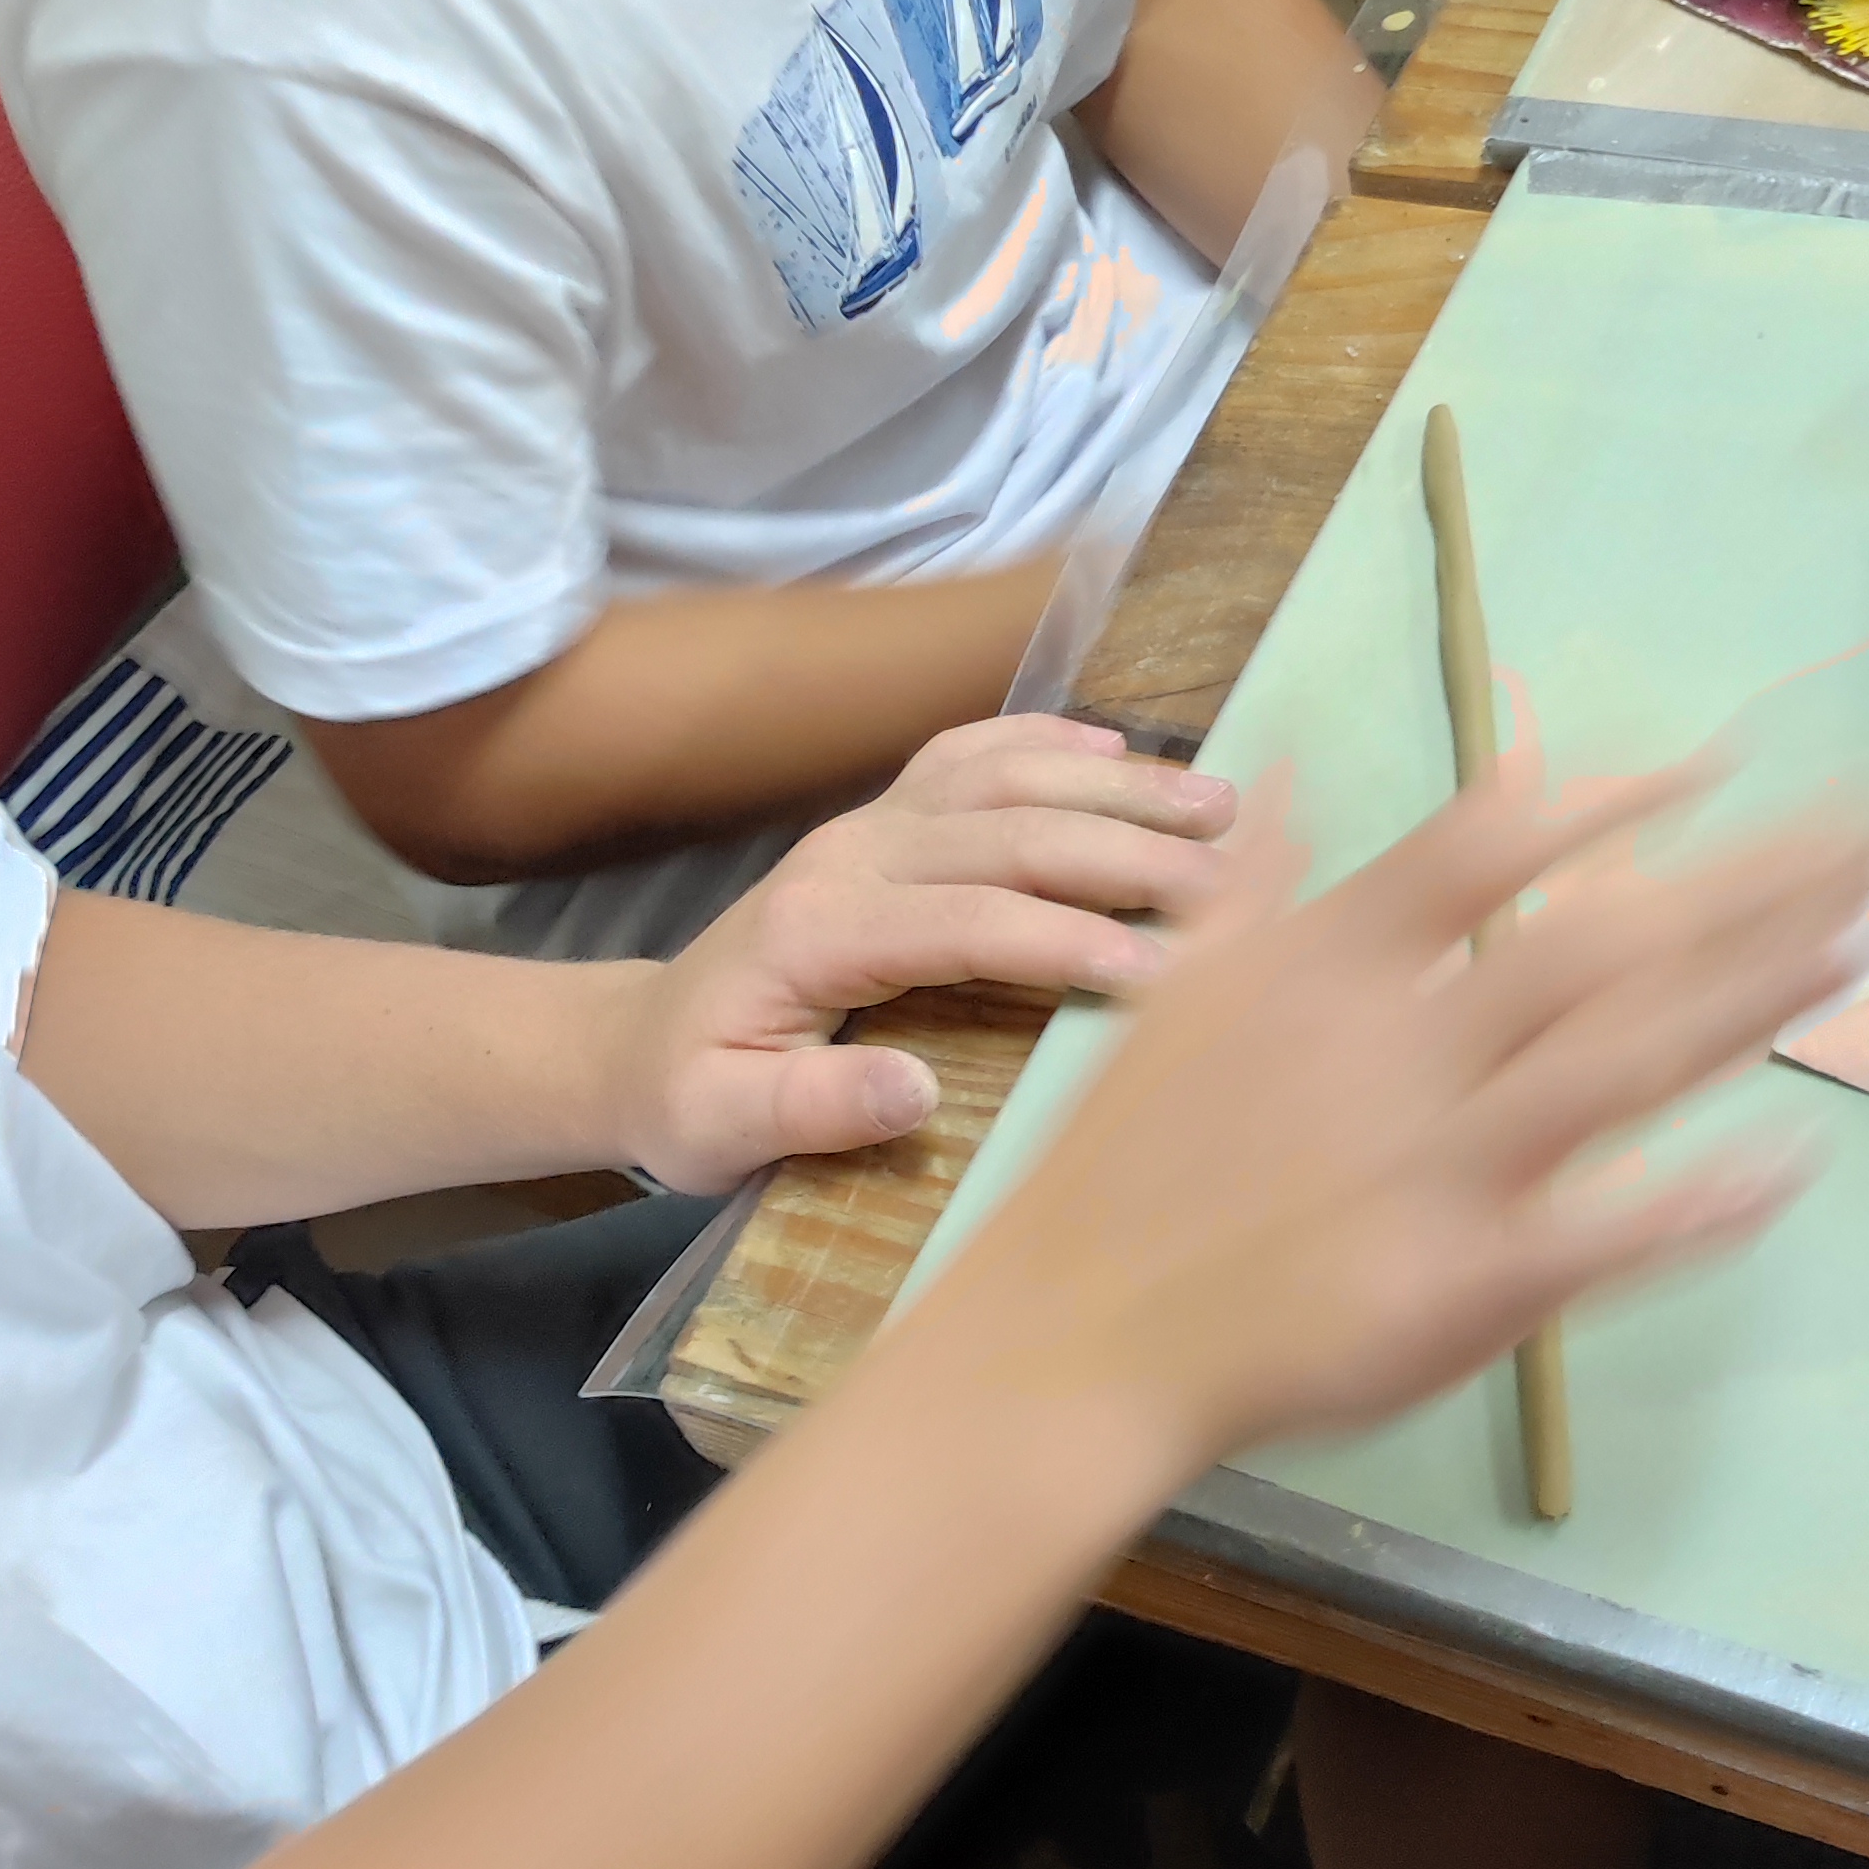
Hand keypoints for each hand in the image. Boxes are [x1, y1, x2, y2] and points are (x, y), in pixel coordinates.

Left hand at [616, 716, 1237, 1191]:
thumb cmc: (691, 1097)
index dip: (1065, 941)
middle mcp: (850, 854)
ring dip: (1116, 784)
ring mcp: (867, 824)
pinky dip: (1048, 740)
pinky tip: (1119, 748)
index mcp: (819, 931)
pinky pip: (969, 754)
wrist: (635, 1043)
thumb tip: (916, 1092)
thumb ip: (814, 1109)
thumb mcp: (724, 1128)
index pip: (966, 922)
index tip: (1163, 973)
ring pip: (1005, 775)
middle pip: (1008, 830)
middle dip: (1128, 850)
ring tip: (1217, 802)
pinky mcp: (881, 818)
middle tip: (1233, 883)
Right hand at [915, 763, 1868, 1483]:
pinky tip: (1786, 1166)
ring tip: (1859, 942)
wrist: (1069, 1338)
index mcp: (1328, 962)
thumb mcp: (1176, 990)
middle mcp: (1397, 1044)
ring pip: (1623, 1061)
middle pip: (1598, 939)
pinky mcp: (1454, 1281)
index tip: (1711, 766)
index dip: (1606, 799)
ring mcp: (1434, 1163)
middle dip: (1738, 884)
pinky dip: (1697, 1203)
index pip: (1486, 840)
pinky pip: (1604, 1233)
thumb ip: (1253, 878)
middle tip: (1862, 836)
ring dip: (1750, 998)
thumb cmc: (1127, 1170)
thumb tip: (1278, 764)